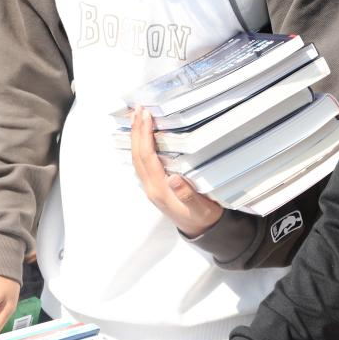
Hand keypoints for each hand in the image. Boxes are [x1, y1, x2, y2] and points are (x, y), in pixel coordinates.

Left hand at [131, 109, 222, 237]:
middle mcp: (151, 188)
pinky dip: (139, 144)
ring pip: (137, 158)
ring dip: (135, 136)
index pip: (147, 158)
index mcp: (160, 190)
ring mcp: (150, 186)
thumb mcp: (201, 208)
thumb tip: (173, 179)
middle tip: (138, 109)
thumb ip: (189, 195)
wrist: (200, 230)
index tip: (146, 116)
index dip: (145, 136)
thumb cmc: (202, 216)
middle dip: (136, 131)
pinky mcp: (153, 185)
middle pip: (138, 155)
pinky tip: (142, 135)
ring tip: (136, 117)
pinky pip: (141, 162)